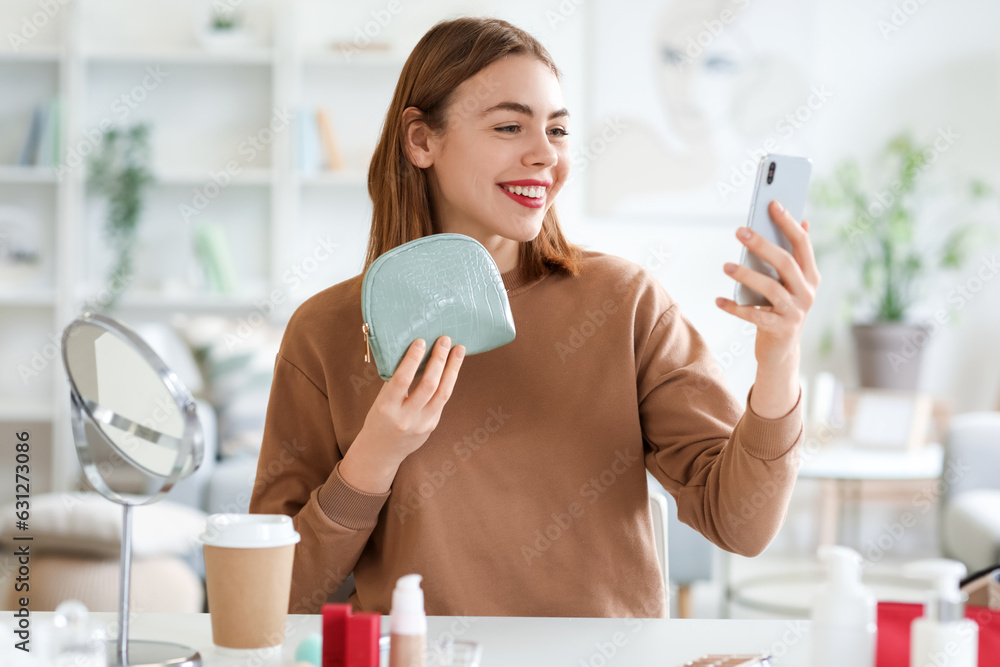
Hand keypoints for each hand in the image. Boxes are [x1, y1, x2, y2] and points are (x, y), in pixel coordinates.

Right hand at [339, 335, 464, 492]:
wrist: (381, 452)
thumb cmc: (379, 419)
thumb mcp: (381, 400)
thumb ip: (397, 383)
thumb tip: (415, 353)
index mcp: (386, 408)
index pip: (402, 380)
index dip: (412, 359)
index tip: (421, 341)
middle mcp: (405, 417)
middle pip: (428, 385)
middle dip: (439, 360)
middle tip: (444, 339)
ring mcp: (422, 424)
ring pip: (442, 393)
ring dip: (452, 369)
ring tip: (458, 350)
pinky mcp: (432, 426)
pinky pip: (442, 400)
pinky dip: (448, 381)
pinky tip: (453, 367)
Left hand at [716, 199, 820, 367]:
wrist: (782, 351)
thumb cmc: (781, 309)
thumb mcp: (792, 283)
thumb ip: (796, 256)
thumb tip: (803, 221)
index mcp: (811, 276)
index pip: (802, 243)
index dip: (788, 223)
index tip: (772, 203)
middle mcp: (807, 292)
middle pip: (785, 262)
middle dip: (761, 244)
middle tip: (739, 231)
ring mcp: (795, 312)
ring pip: (770, 288)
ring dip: (746, 275)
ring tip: (726, 266)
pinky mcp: (779, 329)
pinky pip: (754, 315)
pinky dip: (735, 308)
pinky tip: (718, 300)